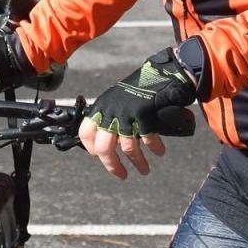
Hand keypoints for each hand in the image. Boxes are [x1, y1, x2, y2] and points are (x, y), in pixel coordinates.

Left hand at [79, 49, 198, 178]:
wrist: (161, 72)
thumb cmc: (141, 88)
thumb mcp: (118, 100)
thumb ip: (112, 117)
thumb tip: (110, 141)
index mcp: (101, 107)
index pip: (85, 132)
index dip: (90, 148)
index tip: (99, 157)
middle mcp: (110, 111)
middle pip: (104, 146)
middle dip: (112, 165)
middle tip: (121, 175)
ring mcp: (126, 112)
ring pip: (128, 147)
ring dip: (137, 162)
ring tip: (144, 170)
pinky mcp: (143, 113)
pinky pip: (147, 138)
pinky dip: (154, 147)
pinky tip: (159, 151)